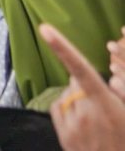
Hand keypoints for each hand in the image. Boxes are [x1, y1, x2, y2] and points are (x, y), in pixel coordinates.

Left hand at [40, 23, 124, 150]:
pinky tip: (83, 124)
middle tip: (103, 107)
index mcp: (105, 103)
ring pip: (68, 95)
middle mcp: (85, 111)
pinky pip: (59, 107)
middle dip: (85, 86)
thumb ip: (121, 92)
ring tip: (97, 120)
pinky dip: (67, 109)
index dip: (62, 47)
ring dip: (78, 99)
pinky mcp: (63, 134)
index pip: (80, 68)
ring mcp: (73, 124)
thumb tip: (111, 79)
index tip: (45, 29)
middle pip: (76, 82)